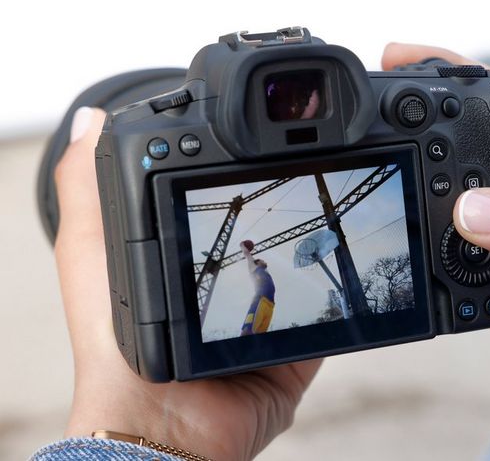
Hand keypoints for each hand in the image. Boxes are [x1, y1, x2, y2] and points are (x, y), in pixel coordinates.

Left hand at [54, 107, 320, 460]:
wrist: (167, 422)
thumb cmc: (114, 344)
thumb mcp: (92, 252)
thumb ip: (88, 188)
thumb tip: (92, 120)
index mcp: (187, 255)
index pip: (217, 197)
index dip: (235, 166)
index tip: (253, 136)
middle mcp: (229, 280)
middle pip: (269, 225)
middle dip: (288, 193)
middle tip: (309, 158)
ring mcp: (269, 311)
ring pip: (305, 259)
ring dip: (318, 235)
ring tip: (333, 195)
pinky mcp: (301, 339)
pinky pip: (331, 305)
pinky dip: (340, 280)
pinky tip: (347, 249)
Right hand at [382, 44, 489, 380]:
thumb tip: (474, 209)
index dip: (451, 72)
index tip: (399, 57)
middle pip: (459, 145)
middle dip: (413, 125)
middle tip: (364, 118)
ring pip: (443, 200)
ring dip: (408, 189)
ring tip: (369, 179)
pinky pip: (441, 257)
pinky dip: (416, 250)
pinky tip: (396, 250)